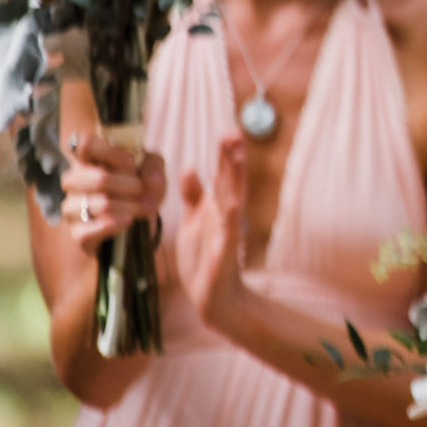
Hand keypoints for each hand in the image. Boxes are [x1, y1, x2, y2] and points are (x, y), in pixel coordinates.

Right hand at [59, 130, 166, 256]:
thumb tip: (148, 181)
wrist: (138, 221)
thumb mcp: (153, 170)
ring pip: (102, 204)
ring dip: (132, 206)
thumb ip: (153, 167)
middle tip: (144, 190)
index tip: (132, 164)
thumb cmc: (141, 188)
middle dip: (130, 185)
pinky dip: (114, 225)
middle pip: (99, 179)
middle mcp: (75, 182)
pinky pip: (89, 231)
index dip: (112, 153)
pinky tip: (128, 221)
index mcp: (89, 161)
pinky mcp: (77, 233)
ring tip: (148, 207)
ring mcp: (72, 208)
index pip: (85, 145)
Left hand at [176, 136, 251, 336]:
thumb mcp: (193, 221)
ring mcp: (227, 232)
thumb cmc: (203, 258)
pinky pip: (228, 233)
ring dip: (235, 179)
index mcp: (216, 207)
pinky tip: (232, 204)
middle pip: (230, 181)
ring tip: (237, 157)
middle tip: (234, 132)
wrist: (212, 296)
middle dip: (232, 158)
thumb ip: (193, 195)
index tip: (228, 130)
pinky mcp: (224, 252)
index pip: (222, 175)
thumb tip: (188, 167)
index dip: (225, 154)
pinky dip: (231, 219)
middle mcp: (225, 215)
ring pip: (232, 200)